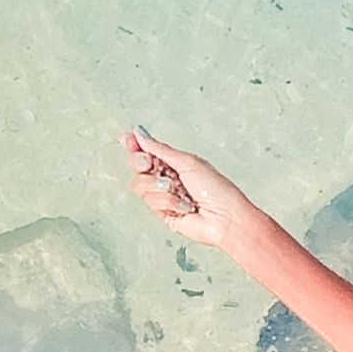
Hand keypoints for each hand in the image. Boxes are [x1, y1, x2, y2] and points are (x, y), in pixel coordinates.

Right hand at [122, 128, 260, 251]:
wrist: (225, 218)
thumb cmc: (216, 189)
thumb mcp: (187, 162)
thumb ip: (160, 150)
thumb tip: (140, 133)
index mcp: (175, 162)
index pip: (147, 150)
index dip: (134, 144)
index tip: (127, 138)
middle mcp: (167, 178)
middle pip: (137, 166)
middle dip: (142, 163)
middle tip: (152, 165)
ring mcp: (164, 196)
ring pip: (140, 185)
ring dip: (160, 187)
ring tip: (179, 191)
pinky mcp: (164, 213)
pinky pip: (152, 203)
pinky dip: (169, 203)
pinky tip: (185, 206)